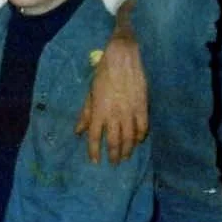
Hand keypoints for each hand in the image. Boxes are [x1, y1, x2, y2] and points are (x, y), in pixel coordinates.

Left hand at [74, 29, 147, 164]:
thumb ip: (85, 113)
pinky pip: (143, 128)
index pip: (95, 137)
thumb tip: (78, 131)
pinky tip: (138, 141)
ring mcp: (129, 112)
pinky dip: (141, 137)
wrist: (123, 58)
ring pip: (130, 139)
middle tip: (114, 163)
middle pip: (114, 142)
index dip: (94, 151)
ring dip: (128, 150)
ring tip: (125, 156)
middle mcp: (114, 115)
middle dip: (114, 155)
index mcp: (98, 111)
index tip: (95, 161)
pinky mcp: (142, 108)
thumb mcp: (90, 93)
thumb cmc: (103, 74)